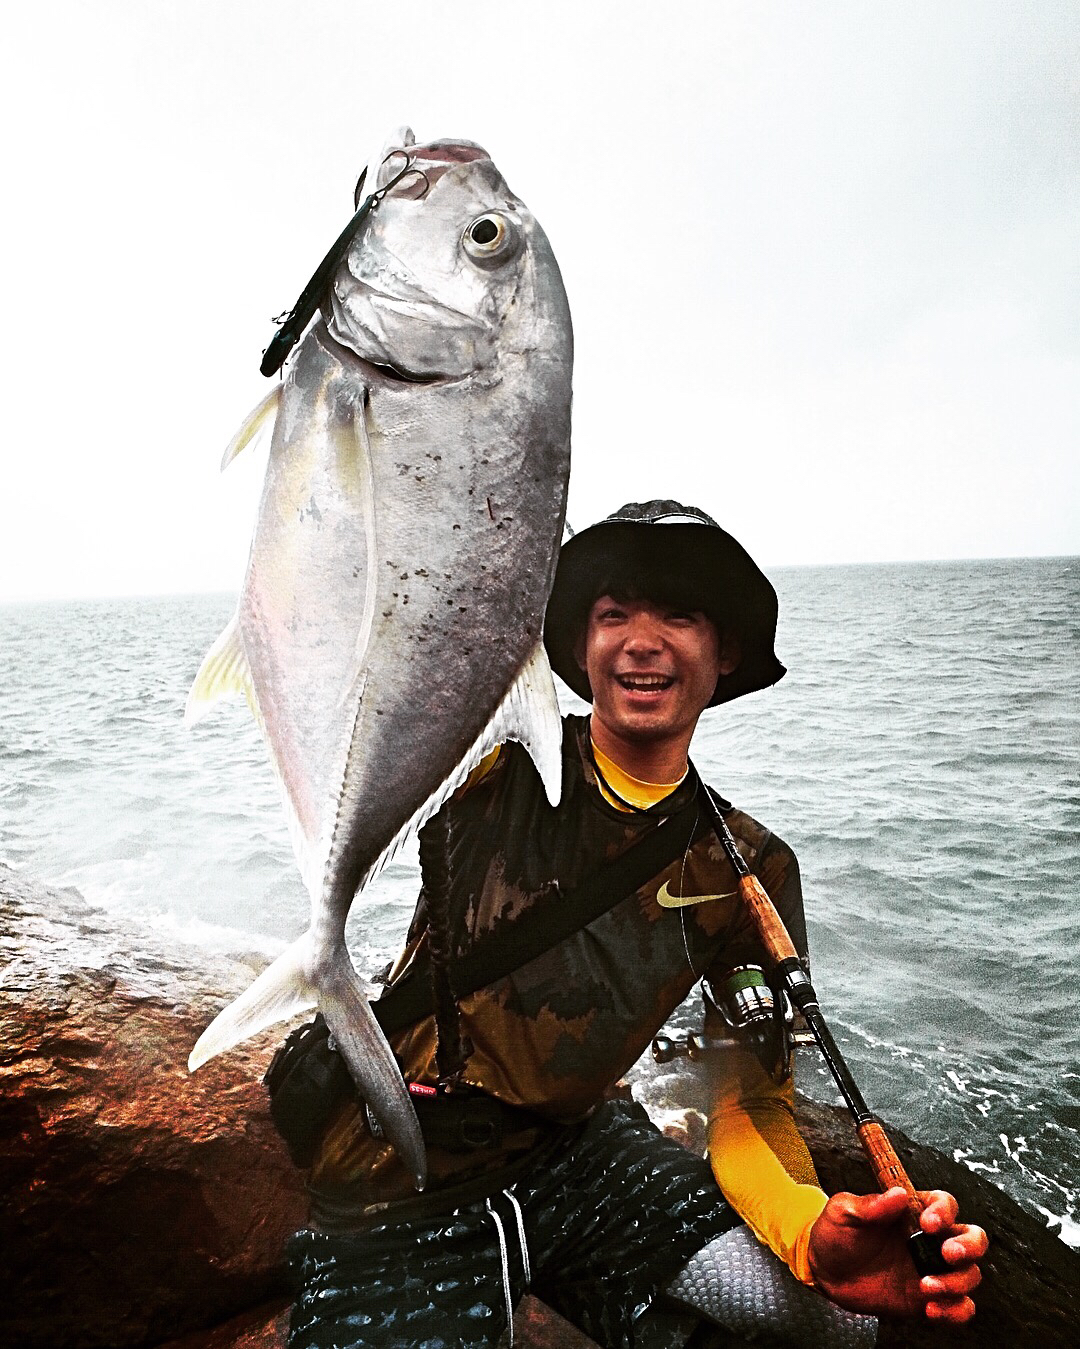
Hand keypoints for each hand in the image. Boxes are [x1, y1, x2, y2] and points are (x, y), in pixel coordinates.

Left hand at [807, 1187, 987, 1321]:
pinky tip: (932, 1309)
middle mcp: (928, 1240)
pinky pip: (959, 1307)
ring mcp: (931, 1269)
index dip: (943, 1211)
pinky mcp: (928, 1299)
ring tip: (925, 1286)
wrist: (825, 1273)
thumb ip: (869, 1204)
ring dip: (956, 1282)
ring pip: (969, 1274)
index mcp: (911, 1211)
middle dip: (969, 1246)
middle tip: (948, 1254)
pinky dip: (955, 1311)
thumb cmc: (835, 1234)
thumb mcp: (844, 1212)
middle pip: (973, 1237)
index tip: (928, 1223)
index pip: (944, 1204)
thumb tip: (897, 1194)